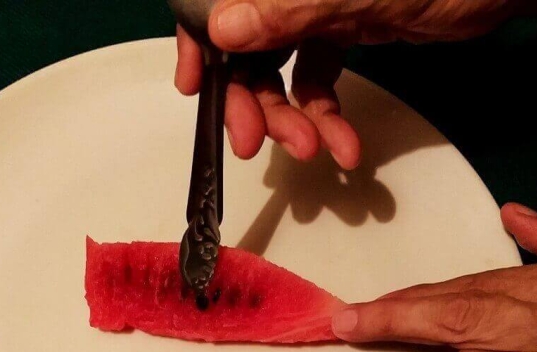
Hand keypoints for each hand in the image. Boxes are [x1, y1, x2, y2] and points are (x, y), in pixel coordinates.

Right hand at [175, 0, 520, 166]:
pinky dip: (325, 116)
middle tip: (255, 145)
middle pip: (246, 49)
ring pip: (280, 73)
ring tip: (314, 151)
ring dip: (291, 120)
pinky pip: (317, 81)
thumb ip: (289, 10)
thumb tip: (222, 30)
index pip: (218, 4)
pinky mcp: (342, 33)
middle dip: (252, 102)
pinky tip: (342, 144)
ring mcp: (316, 11)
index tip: (193, 88)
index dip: (198, 44)